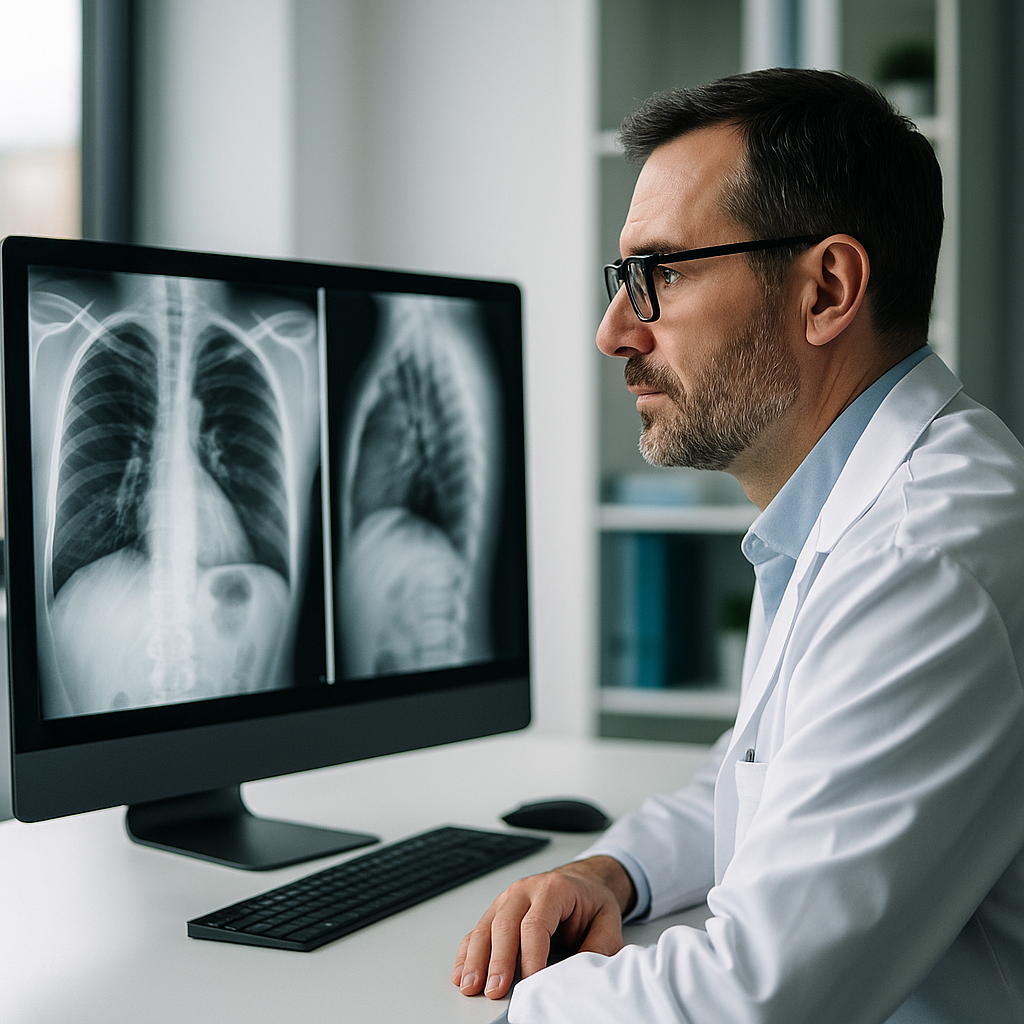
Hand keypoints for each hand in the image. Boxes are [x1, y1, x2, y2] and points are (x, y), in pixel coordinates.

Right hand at [451, 855, 635, 999]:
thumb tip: (583, 972)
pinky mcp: (496, 910)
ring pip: (485, 927)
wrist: (581, 882)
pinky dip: (466, 953)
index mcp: (553, 889)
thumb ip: (600, 946)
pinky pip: (476, 930)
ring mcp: (507, 899)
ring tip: (471, 985)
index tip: (531, 983)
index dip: (531, 956)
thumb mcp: (608, 919)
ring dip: (475, 959)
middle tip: (495, 990)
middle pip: (504, 925)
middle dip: (498, 960)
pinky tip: (461, 972)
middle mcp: (525, 890)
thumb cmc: (590, 901)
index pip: (536, 924)